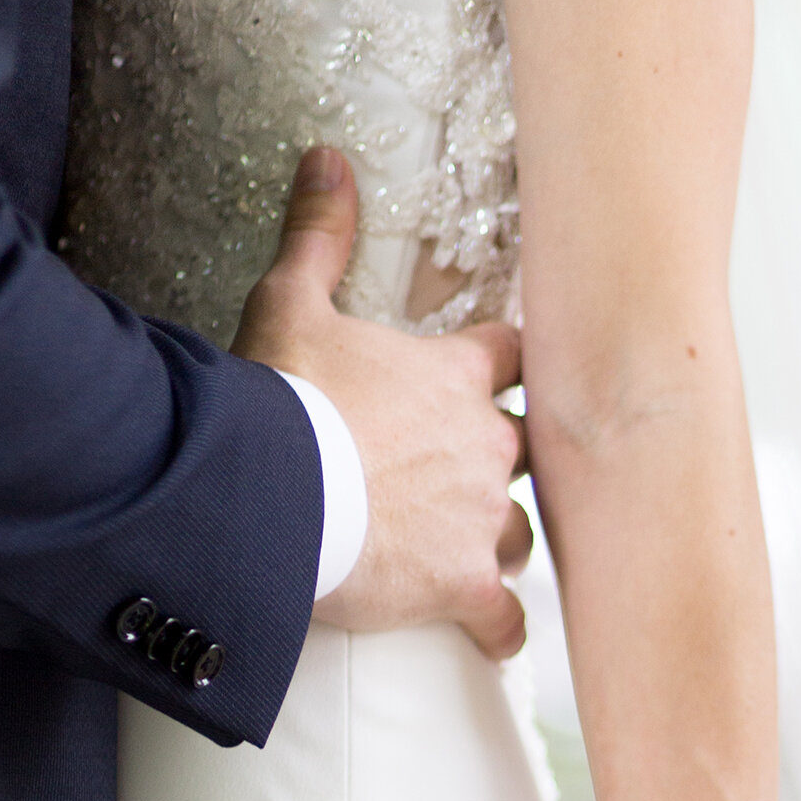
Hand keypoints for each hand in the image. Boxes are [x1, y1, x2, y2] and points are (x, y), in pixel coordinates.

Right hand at [234, 149, 533, 659]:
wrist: (273, 491)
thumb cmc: (283, 399)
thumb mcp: (292, 303)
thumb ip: (320, 235)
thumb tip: (327, 159)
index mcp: (456, 378)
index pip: (516, 357)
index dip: (511, 367)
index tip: (505, 377)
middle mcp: (486, 445)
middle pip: (527, 454)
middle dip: (504, 467)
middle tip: (473, 480)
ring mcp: (481, 519)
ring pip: (522, 534)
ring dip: (500, 542)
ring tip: (470, 556)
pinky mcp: (463, 585)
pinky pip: (504, 621)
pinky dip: (500, 633)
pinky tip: (494, 640)